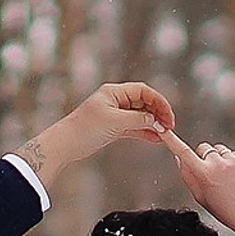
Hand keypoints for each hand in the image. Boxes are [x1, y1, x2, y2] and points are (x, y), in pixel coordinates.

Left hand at [20, 82, 174, 184]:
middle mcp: (115, 100)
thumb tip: (156, 122)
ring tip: (165, 135)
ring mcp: (114, 114)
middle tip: (169, 127)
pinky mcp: (113, 127)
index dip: (159, 102)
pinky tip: (155, 138)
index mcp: (114, 92)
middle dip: (158, 114)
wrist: (66, 144)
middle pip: (144, 102)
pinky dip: (144, 132)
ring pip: (140, 116)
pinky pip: (133, 127)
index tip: (168, 116)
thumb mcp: (115, 122)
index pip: (144, 91)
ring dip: (153, 124)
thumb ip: (138, 120)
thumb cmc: (86, 128)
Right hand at [170, 137, 234, 235]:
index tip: (163, 130)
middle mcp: (219, 164)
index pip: (184, 153)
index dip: (172, 141)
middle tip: (211, 174)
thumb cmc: (226, 211)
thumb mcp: (201, 198)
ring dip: (220, 160)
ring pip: (220, 150)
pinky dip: (234, 163)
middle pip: (204, 148)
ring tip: (228, 180)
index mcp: (205, 175)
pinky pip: (234, 155)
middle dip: (204, 157)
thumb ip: (188, 176)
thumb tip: (179, 158)